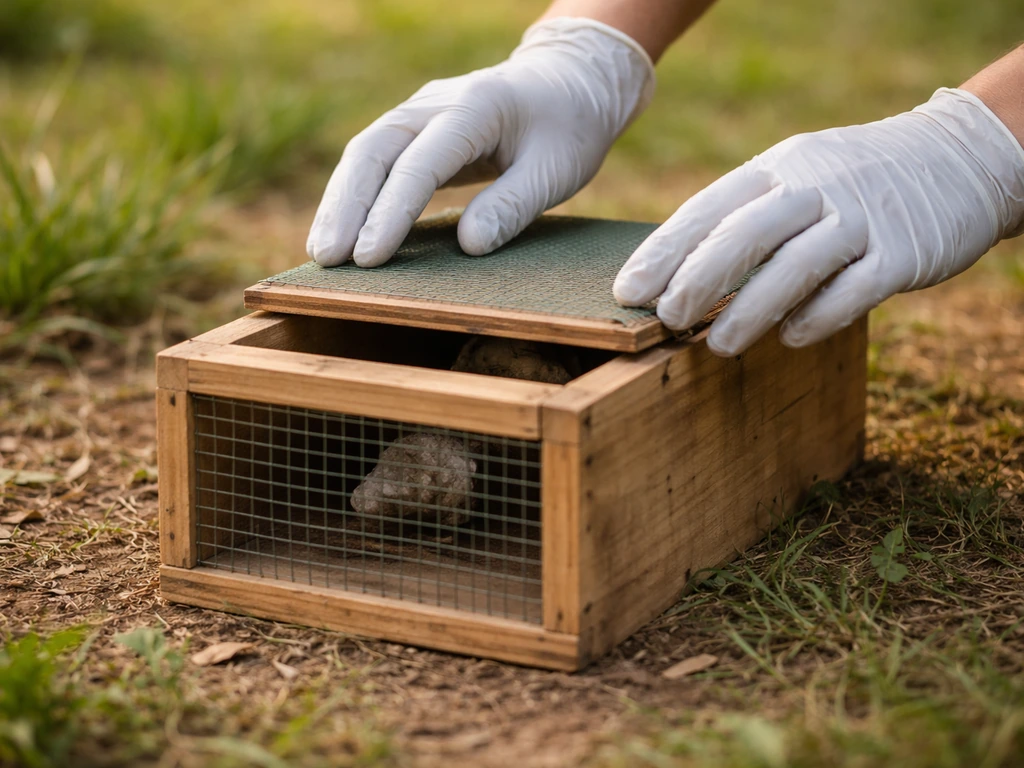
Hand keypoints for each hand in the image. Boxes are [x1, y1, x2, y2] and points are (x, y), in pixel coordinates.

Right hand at [307, 18, 653, 267]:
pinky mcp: (415, 131)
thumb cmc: (568, 128)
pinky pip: (376, 161)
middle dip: (347, 208)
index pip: (420, 164)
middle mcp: (435, 103)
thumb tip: (469, 247)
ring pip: (365, 153)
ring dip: (341, 203)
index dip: (391, 213)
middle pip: (374, 151)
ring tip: (322, 253)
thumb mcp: (556, 170)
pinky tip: (342, 232)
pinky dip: (355, 196)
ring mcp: (420, 113)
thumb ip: (513, 205)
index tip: (369, 258)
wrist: (568, 82)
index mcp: (474, 108)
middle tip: (328, 259)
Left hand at [614, 88, 1023, 355]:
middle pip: (746, 233)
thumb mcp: (796, 176)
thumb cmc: (851, 182)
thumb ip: (746, 218)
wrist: (957, 157)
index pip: (710, 207)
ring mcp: (861, 218)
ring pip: (797, 264)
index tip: (629, 290)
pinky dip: (819, 315)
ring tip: (718, 345)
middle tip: (666, 319)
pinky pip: (855, 288)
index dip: (665, 250)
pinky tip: (791, 339)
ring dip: (751, 309)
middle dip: (698, 279)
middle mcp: (816, 186)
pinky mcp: (903, 251)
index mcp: (778, 168)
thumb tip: (676, 277)